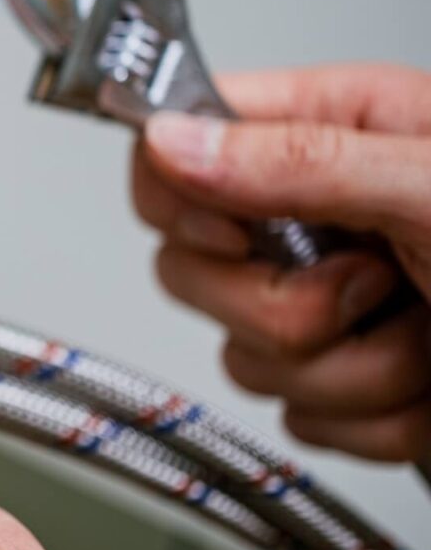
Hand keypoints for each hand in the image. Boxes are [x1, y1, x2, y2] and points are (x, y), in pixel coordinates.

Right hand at [132, 63, 430, 461]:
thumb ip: (301, 162)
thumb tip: (173, 139)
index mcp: (332, 130)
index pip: (178, 143)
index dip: (183, 195)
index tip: (240, 226)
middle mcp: (314, 216)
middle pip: (189, 267)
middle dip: (285, 305)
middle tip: (376, 281)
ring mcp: (326, 303)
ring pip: (244, 357)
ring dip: (356, 369)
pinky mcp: (346, 382)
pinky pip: (296, 418)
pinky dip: (377, 419)